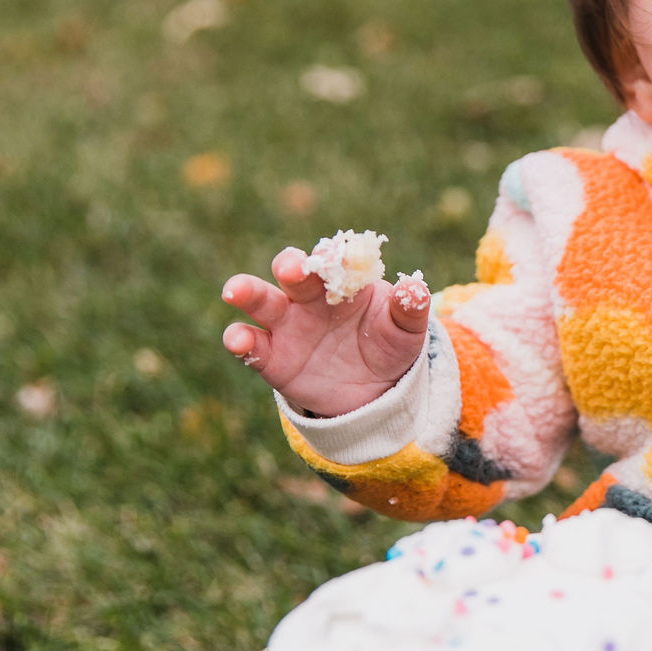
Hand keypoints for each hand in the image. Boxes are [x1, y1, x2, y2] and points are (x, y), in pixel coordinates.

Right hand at [220, 247, 429, 416]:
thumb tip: (416, 289)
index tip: (338, 258)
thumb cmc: (388, 347)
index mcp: (343, 283)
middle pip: (292, 272)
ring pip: (261, 300)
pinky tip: (239, 339)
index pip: (335, 261)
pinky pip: (251, 345)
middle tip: (292, 267)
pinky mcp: (271, 356)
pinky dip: (240, 340)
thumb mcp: (405, 332)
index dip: (335, 257)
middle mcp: (308, 297)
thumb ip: (409, 309)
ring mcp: (286, 325)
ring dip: (247, 291)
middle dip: (290, 265)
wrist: (373, 392)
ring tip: (235, 290)